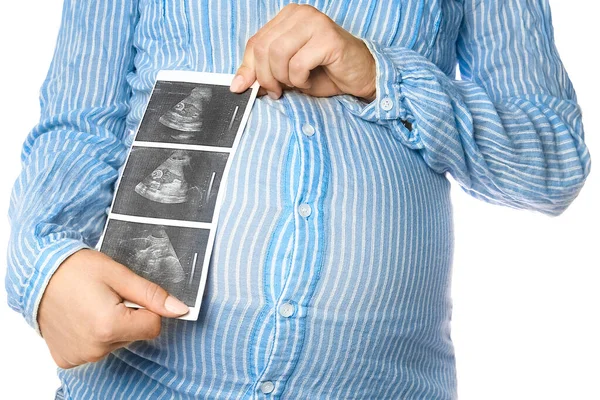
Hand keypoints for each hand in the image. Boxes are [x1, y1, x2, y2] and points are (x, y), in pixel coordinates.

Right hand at [37, 249, 188, 368]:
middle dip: (129, 316)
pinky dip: (94, 335)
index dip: (147, 308)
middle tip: (107, 297)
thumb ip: (151, 294)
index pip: (154, 326)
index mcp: (109, 327)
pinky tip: (82, 317)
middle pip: (135, 335)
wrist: (36, 274)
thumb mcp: (120, 275)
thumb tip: (179, 309)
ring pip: (117, 342)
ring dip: (112, 326)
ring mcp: (81, 356)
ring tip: (92, 305)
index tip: (129, 295)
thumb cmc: (76, 269)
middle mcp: (95, 348)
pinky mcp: (69, 359)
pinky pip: (96, 348)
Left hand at [230, 4, 376, 100]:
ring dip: (285, 78)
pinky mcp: (328, 38)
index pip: (255, 42)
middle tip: (278, 91)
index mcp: (287, 17)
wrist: (360, 76)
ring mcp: (315, 23)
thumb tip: (238, 84)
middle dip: (266, 77)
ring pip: (278, 55)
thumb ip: (264, 73)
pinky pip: (298, 64)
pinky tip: (310, 80)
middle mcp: (301, 14)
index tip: (244, 88)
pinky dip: (301, 80)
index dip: (248, 68)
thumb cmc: (325, 72)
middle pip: (264, 48)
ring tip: (298, 83)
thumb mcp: (287, 73)